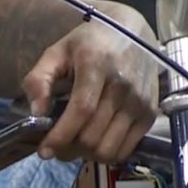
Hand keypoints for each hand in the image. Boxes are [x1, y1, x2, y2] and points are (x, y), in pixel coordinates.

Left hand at [21, 5, 159, 163]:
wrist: (133, 31)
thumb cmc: (89, 43)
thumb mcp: (56, 52)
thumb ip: (38, 80)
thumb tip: (37, 114)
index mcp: (96, 64)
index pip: (81, 110)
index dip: (61, 136)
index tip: (45, 151)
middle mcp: (123, 84)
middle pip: (93, 135)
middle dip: (69, 149)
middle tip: (57, 146)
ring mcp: (140, 101)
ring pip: (109, 148)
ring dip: (87, 155)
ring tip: (75, 145)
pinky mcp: (151, 113)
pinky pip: (126, 149)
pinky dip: (107, 154)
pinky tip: (96, 142)